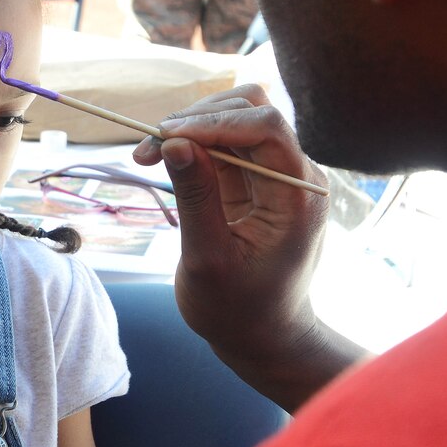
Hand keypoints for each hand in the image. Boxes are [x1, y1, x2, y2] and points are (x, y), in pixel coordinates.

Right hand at [133, 86, 329, 389]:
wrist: (262, 336)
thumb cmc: (238, 310)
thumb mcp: (208, 261)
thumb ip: (196, 199)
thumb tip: (174, 142)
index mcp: (299, 197)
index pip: (267, 128)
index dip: (215, 122)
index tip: (166, 138)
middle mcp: (296, 176)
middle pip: (252, 110)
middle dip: (197, 120)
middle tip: (147, 150)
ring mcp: (278, 175)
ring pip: (236, 118)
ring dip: (190, 127)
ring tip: (148, 155)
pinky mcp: (257, 180)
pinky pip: (226, 142)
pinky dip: (192, 144)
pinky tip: (162, 160)